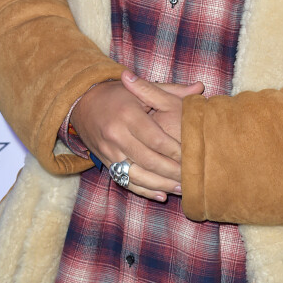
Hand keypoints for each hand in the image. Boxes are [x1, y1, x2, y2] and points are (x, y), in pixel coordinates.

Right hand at [70, 74, 203, 201]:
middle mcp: (116, 135)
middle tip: (190, 177)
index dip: (175, 150)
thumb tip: (200, 87)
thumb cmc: (118, 93)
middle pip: (148, 160)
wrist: (83, 102)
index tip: (191, 155)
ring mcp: (109, 151)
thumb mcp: (142, 89)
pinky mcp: (105, 162)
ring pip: (137, 175)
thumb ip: (172, 90)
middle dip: (171, 172)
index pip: (156, 139)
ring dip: (160, 185)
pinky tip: (160, 194)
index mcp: (128, 115)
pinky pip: (125, 181)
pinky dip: (143, 190)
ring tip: (181, 189)